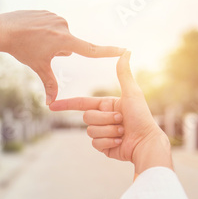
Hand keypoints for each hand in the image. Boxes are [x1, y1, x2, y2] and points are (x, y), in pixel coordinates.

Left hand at [0, 11, 125, 104]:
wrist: (3, 29)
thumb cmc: (22, 49)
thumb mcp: (38, 67)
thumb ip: (50, 84)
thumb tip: (52, 104)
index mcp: (64, 41)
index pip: (91, 49)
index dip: (108, 52)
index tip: (123, 50)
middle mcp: (64, 26)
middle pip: (68, 45)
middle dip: (58, 50)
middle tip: (41, 50)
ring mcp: (55, 17)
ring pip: (59, 35)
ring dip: (51, 41)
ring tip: (34, 41)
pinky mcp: (48, 12)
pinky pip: (51, 25)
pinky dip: (44, 31)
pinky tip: (31, 32)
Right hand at [49, 51, 172, 174]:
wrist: (146, 143)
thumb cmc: (141, 117)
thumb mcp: (132, 92)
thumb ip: (123, 73)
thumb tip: (126, 51)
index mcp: (107, 105)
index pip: (81, 103)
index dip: (66, 104)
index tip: (51, 105)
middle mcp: (103, 118)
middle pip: (87, 117)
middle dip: (104, 118)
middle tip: (121, 120)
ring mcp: (103, 133)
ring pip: (90, 131)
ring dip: (108, 131)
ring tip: (122, 131)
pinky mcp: (103, 147)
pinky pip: (95, 143)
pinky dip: (108, 142)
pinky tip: (120, 142)